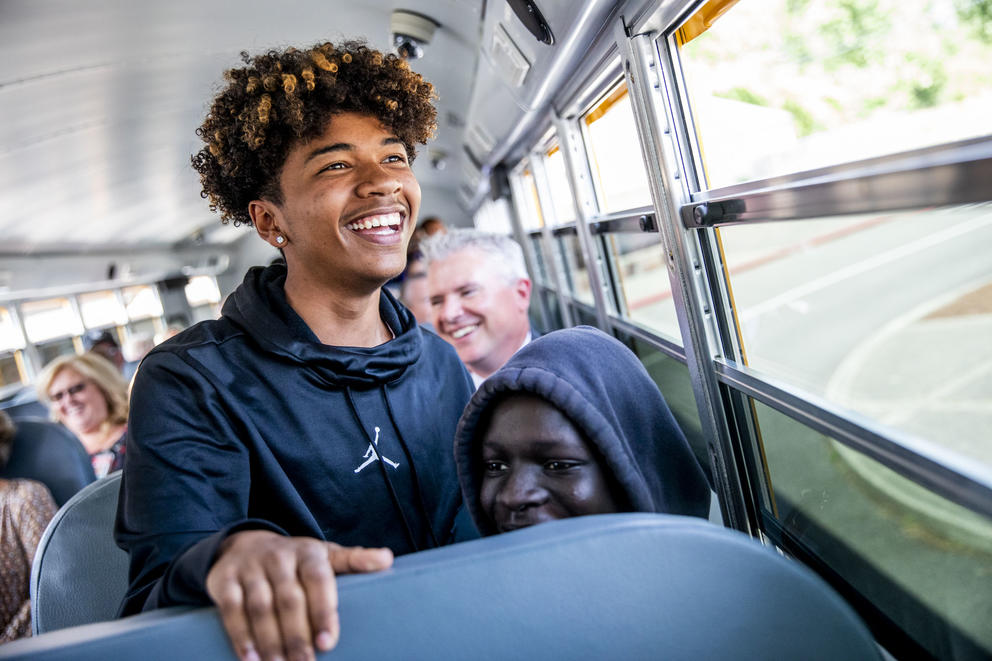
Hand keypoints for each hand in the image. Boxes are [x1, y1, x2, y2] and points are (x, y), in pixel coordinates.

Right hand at [206, 530, 393, 660]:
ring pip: (260, 606)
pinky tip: (249, 658)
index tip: (328, 642)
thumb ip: (354, 560)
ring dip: (269, 640)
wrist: (245, 543)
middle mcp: (278, 556)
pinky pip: (230, 609)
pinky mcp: (224, 580)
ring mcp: (249, 567)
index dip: (324, 611)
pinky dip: (239, 635)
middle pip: (289, 599)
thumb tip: (388, 560)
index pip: (319, 579)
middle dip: (297, 635)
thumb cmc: (296, 560)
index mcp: (308, 551)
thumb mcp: (325, 555)